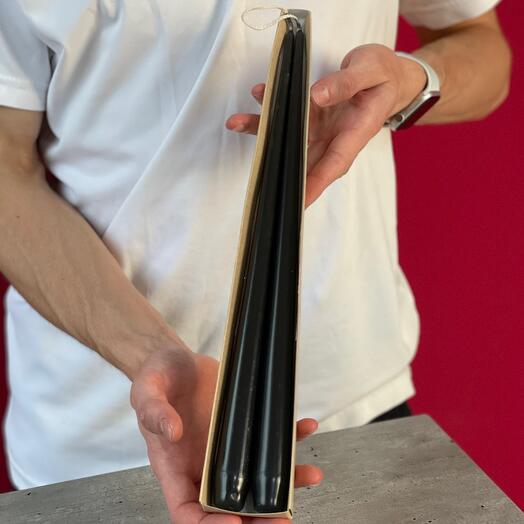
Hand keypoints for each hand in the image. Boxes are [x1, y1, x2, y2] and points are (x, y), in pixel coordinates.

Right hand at [130, 344, 322, 522]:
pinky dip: (290, 437)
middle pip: (230, 504)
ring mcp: (227, 449)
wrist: (177, 361)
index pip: (187, 509)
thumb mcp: (147, 390)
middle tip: (282, 518)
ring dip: (285, 481)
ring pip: (257, 476)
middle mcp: (203, 464)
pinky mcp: (244, 428)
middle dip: (257, 517)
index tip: (232, 522)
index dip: (207, 523)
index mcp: (174, 466)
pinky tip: (305, 427)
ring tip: (309, 475)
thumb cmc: (157, 380)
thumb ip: (154, 411)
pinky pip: (268, 439)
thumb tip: (172, 432)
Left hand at [226, 44, 426, 206]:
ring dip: (265, 132)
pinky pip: (289, 116)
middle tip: (253, 172)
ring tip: (237, 123)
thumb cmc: (384, 76)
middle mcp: (335, 136)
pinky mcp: (312, 115)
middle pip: (305, 159)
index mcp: (356, 133)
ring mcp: (322, 127)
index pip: (334, 165)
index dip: (314, 184)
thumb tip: (317, 95)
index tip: (296, 202)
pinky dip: (271, 110)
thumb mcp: (372, 70)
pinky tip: (258, 98)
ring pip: (290, 138)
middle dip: (278, 166)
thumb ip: (346, 82)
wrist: (389, 75)